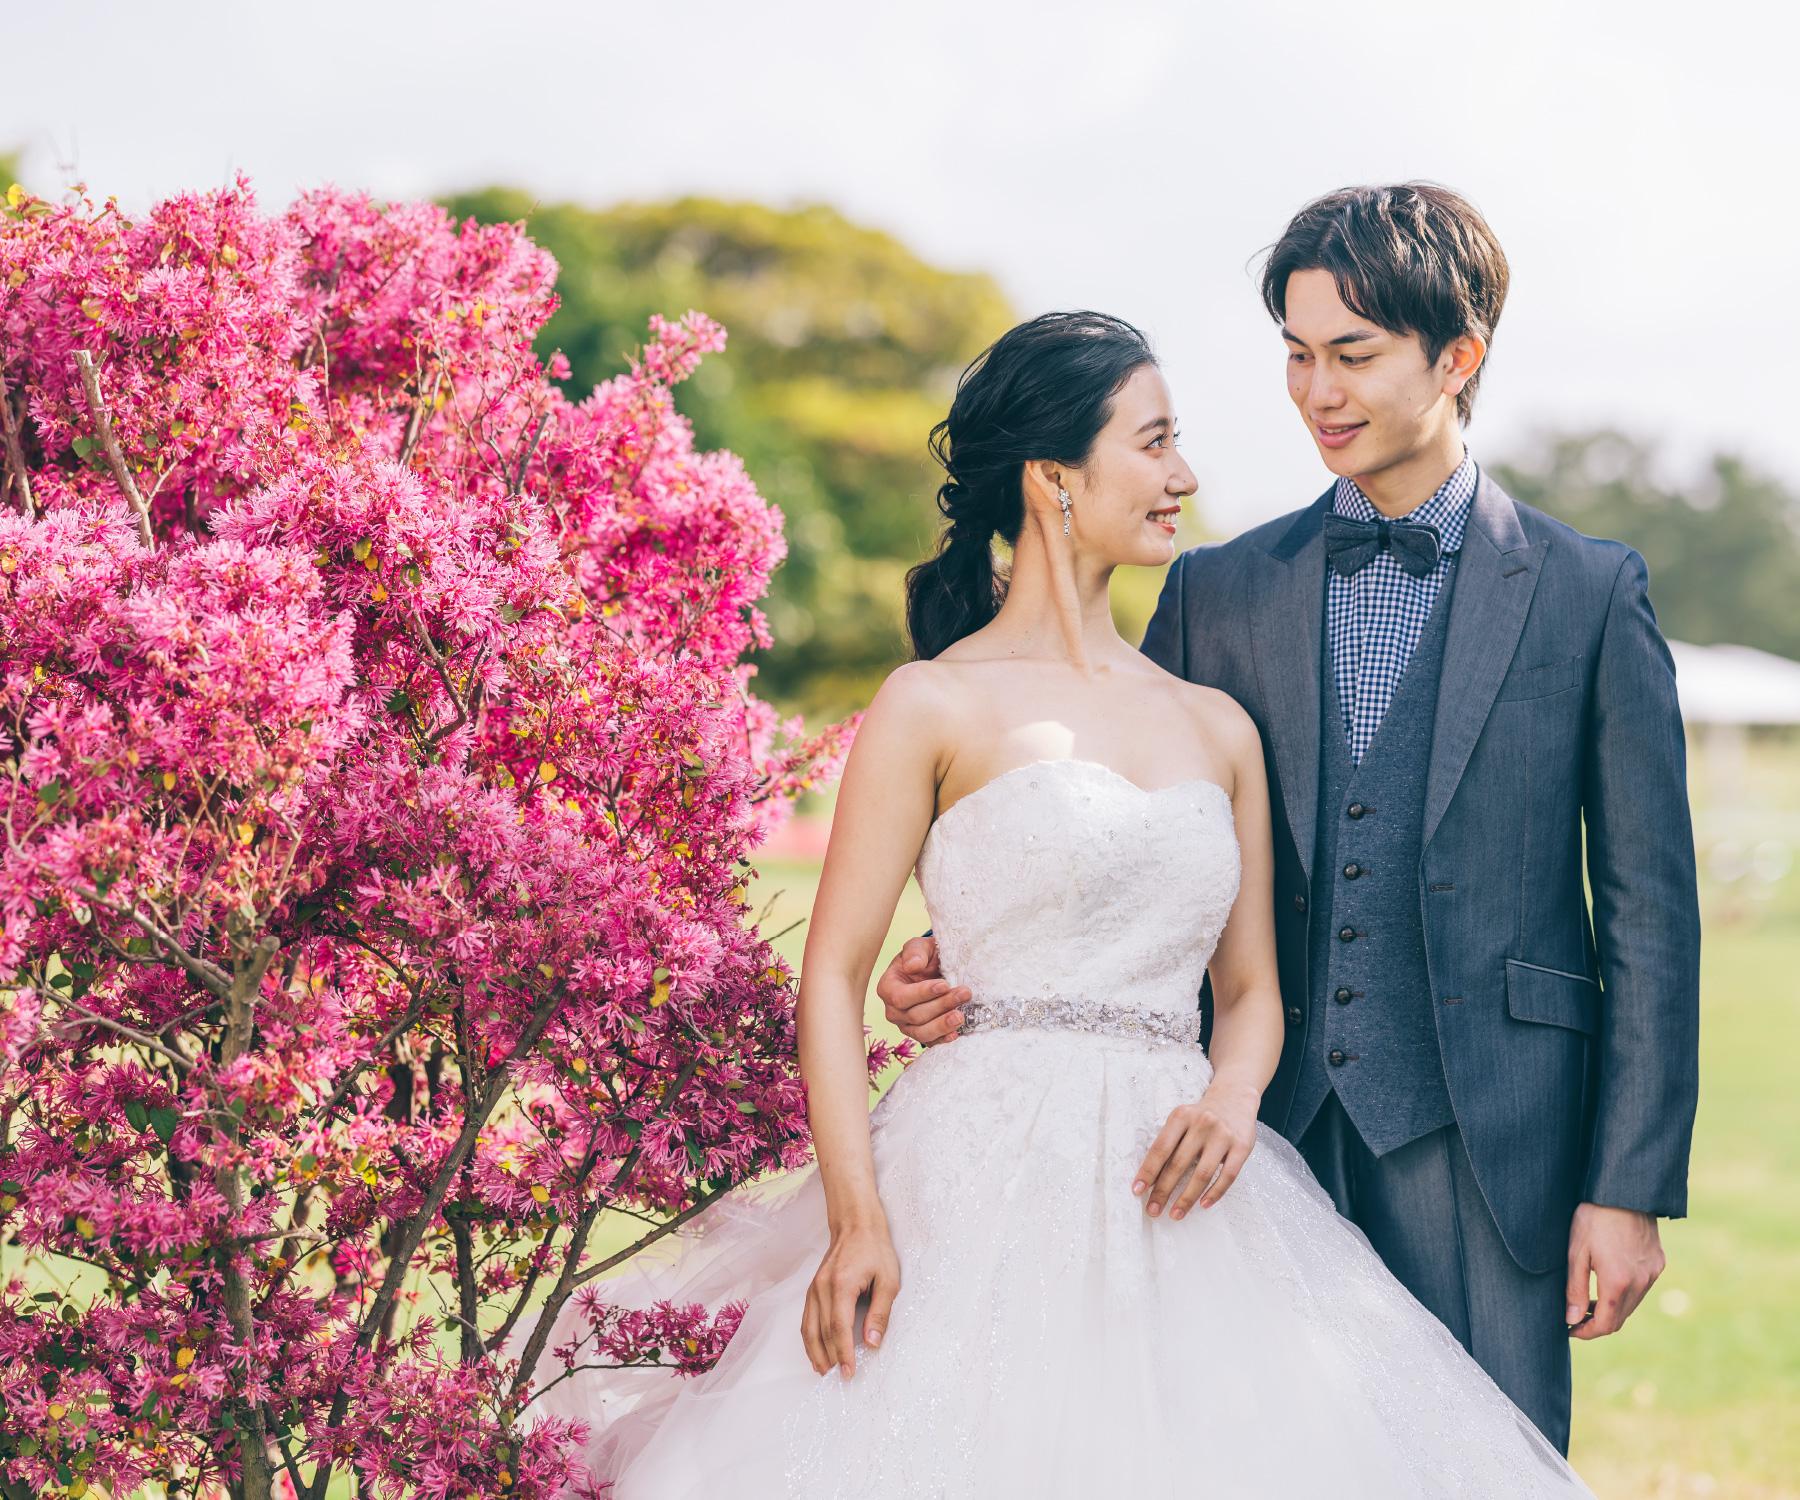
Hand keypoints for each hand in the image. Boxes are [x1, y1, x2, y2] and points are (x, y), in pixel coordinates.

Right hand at [802, 1216, 901, 1377]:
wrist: (855, 1224)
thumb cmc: (875, 1249)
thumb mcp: (888, 1280)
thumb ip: (880, 1312)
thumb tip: (872, 1343)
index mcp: (841, 1284)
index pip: (839, 1328)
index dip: (844, 1354)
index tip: (850, 1372)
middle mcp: (822, 1288)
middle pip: (822, 1332)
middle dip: (831, 1359)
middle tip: (841, 1379)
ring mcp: (814, 1288)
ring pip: (809, 1328)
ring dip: (816, 1353)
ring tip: (826, 1373)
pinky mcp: (812, 1289)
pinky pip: (806, 1319)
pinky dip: (809, 1340)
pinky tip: (816, 1353)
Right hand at [875, 934, 970, 1046]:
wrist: (932, 970)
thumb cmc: (923, 957)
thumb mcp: (919, 946)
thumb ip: (915, 952)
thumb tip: (912, 966)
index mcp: (888, 987)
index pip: (901, 997)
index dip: (922, 993)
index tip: (945, 984)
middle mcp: (893, 1010)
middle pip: (915, 1015)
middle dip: (941, 1005)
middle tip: (965, 993)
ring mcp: (906, 1025)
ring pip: (922, 1032)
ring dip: (943, 1025)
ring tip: (961, 1016)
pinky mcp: (919, 1034)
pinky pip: (929, 1042)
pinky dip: (942, 1039)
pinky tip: (955, 1033)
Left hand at [1132, 1077, 1260, 1219]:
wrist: (1235, 1097)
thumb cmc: (1201, 1115)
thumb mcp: (1182, 1119)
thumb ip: (1170, 1142)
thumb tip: (1151, 1178)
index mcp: (1181, 1116)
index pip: (1161, 1148)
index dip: (1148, 1171)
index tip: (1137, 1190)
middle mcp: (1202, 1123)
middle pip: (1178, 1163)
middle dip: (1163, 1190)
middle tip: (1152, 1210)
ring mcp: (1223, 1135)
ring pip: (1202, 1174)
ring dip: (1187, 1198)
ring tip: (1175, 1214)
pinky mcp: (1242, 1147)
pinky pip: (1228, 1175)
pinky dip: (1214, 1193)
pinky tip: (1203, 1204)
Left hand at [1566, 1202, 1663, 1338]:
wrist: (1624, 1192)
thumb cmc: (1594, 1219)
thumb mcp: (1576, 1253)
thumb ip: (1575, 1289)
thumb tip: (1571, 1319)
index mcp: (1617, 1283)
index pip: (1604, 1325)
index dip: (1586, 1332)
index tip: (1570, 1330)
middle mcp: (1640, 1283)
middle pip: (1619, 1319)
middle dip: (1596, 1324)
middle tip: (1575, 1318)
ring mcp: (1652, 1274)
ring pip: (1631, 1306)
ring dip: (1611, 1309)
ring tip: (1588, 1301)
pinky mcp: (1658, 1263)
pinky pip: (1642, 1288)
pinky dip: (1625, 1294)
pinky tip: (1609, 1282)